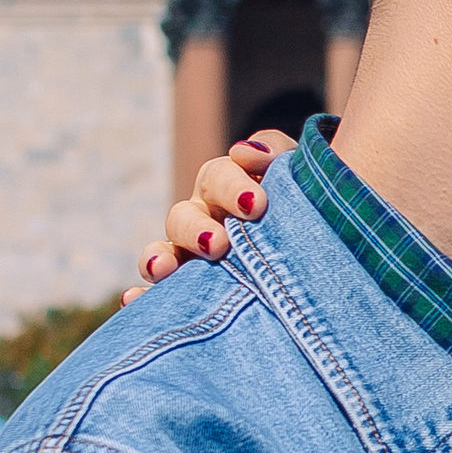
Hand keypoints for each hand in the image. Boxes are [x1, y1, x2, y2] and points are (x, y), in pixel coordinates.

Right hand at [123, 133, 295, 302]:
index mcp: (226, 186)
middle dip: (197, 229)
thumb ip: (276, 152)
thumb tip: (245, 152)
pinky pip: (156, 293)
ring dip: (159, 258)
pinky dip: (142, 296)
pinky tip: (133, 300)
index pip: (219, 176)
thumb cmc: (302, 203)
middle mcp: (202, 218)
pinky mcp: (185, 288)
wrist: (318, 250)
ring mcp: (190, 255)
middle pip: (185, 215)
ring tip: (164, 270)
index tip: (256, 204)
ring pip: (165, 252)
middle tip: (218, 244)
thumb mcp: (298, 172)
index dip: (234, 187)